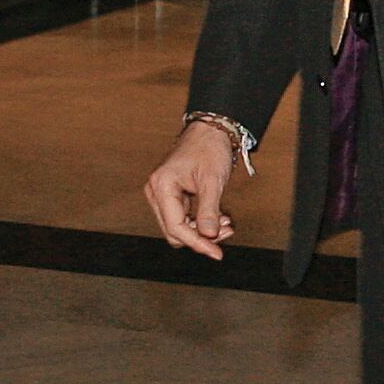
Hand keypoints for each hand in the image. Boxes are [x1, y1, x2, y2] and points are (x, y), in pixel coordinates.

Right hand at [145, 121, 237, 258]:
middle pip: (175, 231)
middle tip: (226, 231)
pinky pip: (182, 218)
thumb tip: (209, 236)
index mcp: (162, 187)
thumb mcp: (212, 181)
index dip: (198, 243)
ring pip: (179, 227)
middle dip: (201, 237)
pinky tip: (218, 219)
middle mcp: (156, 192)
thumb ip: (209, 210)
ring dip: (202, 230)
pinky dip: (200, 222)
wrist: (210, 130)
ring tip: (226, 223)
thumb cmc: (209, 148)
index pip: (176, 228)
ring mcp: (162, 194)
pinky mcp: (171, 195)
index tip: (217, 253)